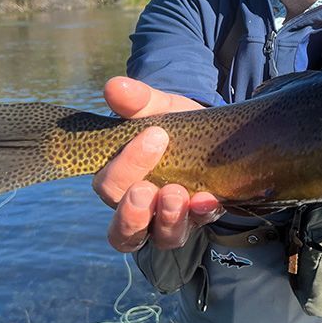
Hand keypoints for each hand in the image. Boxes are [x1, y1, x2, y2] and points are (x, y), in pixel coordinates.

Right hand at [93, 77, 222, 251]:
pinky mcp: (201, 219)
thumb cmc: (172, 126)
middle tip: (146, 189)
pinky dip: (203, 213)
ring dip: (167, 219)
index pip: (109, 186)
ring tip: (178, 195)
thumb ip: (137, 101)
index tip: (154, 134)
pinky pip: (199, 226)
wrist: (213, 132)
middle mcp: (140, 210)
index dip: (125, 165)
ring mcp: (171, 220)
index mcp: (119, 182)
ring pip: (160, 236)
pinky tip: (210, 199)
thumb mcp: (157, 109)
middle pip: (124, 228)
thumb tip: (114, 86)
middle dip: (133, 211)